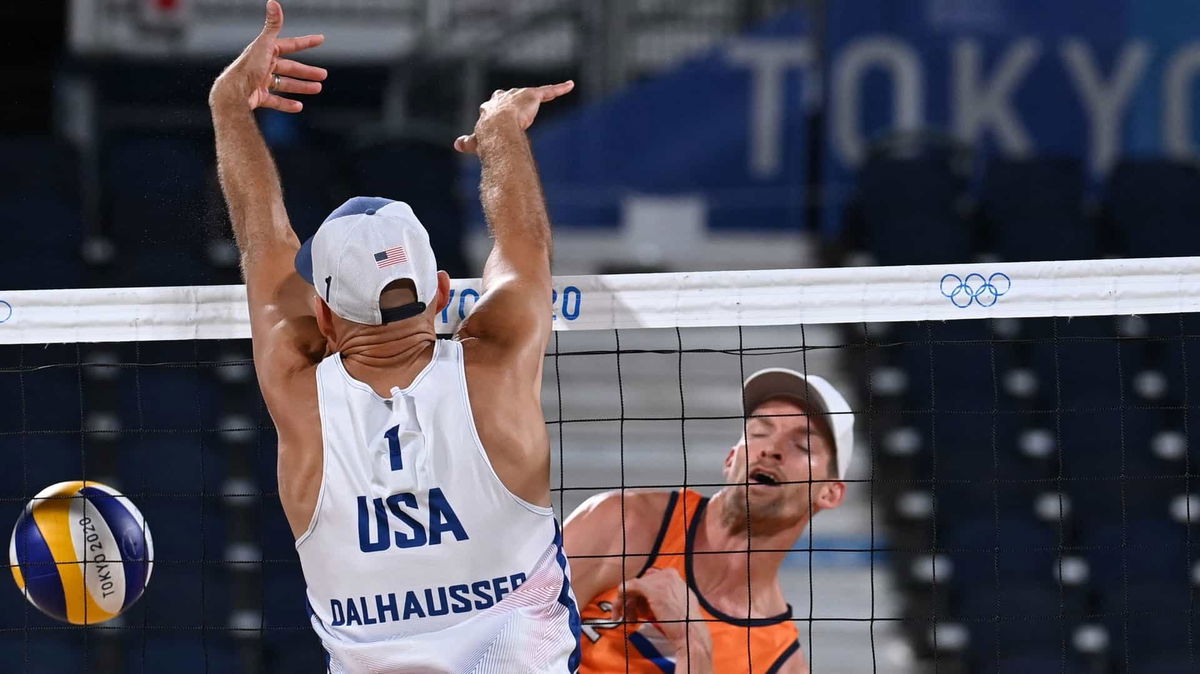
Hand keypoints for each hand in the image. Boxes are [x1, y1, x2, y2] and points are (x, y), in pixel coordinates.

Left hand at [209, 0, 326, 112]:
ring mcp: (260, 82)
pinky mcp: (257, 97)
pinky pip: (275, 101)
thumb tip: (273, 2)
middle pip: (289, 67)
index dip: (306, 42)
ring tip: (317, 89)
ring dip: (301, 86)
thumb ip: (272, 25)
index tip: (321, 40)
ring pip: (284, 84)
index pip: (290, 44)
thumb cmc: (248, 68)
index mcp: (265, 51)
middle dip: (307, 71)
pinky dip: (286, 104)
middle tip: (323, 75)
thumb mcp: (265, 45)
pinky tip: (298, 106)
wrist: (233, 92)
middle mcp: (262, 65)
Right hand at [453, 81, 573, 153]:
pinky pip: (548, 90)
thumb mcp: (476, 140)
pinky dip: (560, 88)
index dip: (495, 109)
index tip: (495, 111)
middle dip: (512, 98)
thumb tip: (456, 145)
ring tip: (543, 97)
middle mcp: (503, 96)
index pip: (493, 104)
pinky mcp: (532, 95)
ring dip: (537, 95)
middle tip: (518, 104)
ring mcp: (518, 95)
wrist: (496, 127)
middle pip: (508, 94)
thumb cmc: (486, 136)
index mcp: (490, 107)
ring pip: (530, 93)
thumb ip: (468, 142)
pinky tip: (571, 86)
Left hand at [613, 568, 710, 649]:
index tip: (639, 606)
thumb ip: (665, 595)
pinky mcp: (651, 588)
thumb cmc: (685, 623)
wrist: (690, 632)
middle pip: (642, 583)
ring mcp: (659, 579)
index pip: (650, 580)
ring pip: (634, 586)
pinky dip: (621, 597)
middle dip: (635, 600)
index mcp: (674, 577)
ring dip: (628, 603)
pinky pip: (629, 586)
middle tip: (631, 616)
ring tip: (629, 619)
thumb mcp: (678, 603)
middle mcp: (668, 574)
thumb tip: (648, 598)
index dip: (643, 595)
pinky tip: (618, 611)